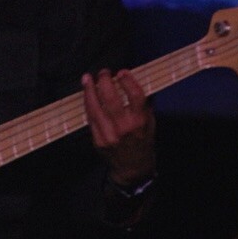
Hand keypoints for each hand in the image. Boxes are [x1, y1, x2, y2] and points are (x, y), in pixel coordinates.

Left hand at [81, 69, 155, 185]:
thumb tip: (133, 82)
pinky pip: (90, 119)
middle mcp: (123, 127)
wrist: (132, 167)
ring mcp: (108, 134)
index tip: (122, 72)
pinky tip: (87, 95)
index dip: (128, 81)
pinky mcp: (97, 140)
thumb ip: (143, 104)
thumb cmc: (143, 141)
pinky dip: (88, 105)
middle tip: (103, 72)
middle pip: (111, 100)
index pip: (135, 96)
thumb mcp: (150, 122)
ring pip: (96, 108)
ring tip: (87, 79)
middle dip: (105, 82)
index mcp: (140, 121)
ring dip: (89, 91)